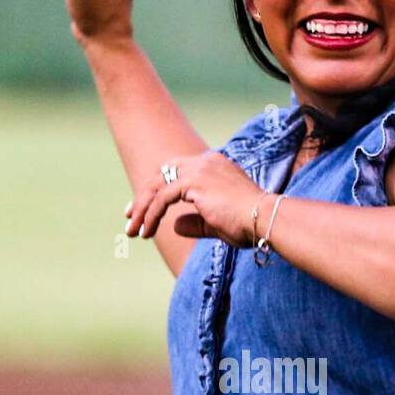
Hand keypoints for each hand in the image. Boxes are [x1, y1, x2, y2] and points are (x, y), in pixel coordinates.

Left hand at [126, 152, 268, 248]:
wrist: (265, 219)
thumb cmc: (249, 224)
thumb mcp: (216, 223)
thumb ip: (195, 222)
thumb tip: (175, 226)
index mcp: (213, 165)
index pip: (176, 171)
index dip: (157, 189)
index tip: (143, 208)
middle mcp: (204, 162)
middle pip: (162, 174)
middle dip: (143, 196)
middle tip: (130, 217)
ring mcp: (199, 169)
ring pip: (157, 186)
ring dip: (143, 209)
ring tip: (134, 232)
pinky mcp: (194, 182)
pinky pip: (162, 198)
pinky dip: (151, 215)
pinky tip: (147, 231)